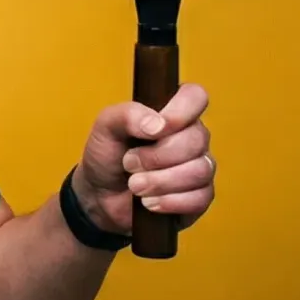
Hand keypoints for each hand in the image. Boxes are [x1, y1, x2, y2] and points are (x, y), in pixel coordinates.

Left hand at [70, 83, 214, 235]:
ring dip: (160, 181)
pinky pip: (200, 199)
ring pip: (199, 170)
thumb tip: (157, 124)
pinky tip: (149, 203)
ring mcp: (199, 167)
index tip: (154, 130)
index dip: (180, 112)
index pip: (195, 96)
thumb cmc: (107, 155)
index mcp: (173, 112)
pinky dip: (169, 202)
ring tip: (135, 186)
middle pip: (197, 139)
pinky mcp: (200, 197)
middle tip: (129, 163)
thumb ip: (127, 114)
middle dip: (157, 156)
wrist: (99, 197)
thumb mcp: (105, 127)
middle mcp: (192, 137)